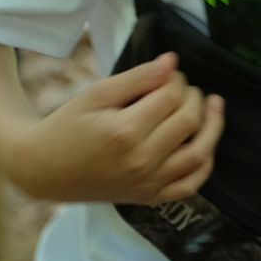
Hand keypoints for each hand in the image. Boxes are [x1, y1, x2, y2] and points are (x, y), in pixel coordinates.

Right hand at [3, 52, 222, 205]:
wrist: (47, 170)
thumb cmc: (67, 126)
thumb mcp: (96, 94)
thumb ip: (137, 78)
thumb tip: (172, 62)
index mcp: (125, 131)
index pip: (171, 97)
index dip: (176, 79)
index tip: (169, 73)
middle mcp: (142, 161)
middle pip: (188, 121)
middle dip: (193, 97)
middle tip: (183, 87)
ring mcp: (149, 183)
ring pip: (199, 154)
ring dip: (211, 126)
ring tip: (213, 106)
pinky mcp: (150, 197)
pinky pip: (190, 185)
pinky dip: (205, 164)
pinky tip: (205, 143)